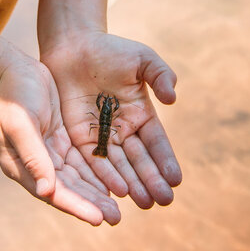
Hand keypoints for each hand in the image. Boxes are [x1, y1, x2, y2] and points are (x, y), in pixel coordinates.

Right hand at [0, 55, 120, 224]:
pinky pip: (80, 161)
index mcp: (20, 165)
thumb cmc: (14, 94)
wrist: (13, 69)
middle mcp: (35, 164)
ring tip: (118, 208)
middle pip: (67, 189)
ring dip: (95, 192)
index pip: (52, 192)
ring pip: (76, 178)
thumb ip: (33, 156)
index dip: (76, 205)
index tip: (99, 218)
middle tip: (116, 218)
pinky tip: (112, 182)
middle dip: (91, 204)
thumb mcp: (21, 123)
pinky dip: (95, 173)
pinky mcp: (59, 140)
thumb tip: (46, 192)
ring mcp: (48, 152)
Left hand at [41, 31, 181, 208]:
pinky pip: (93, 159)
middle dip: (151, 180)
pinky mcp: (79, 136)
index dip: (166, 160)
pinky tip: (116, 192)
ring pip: (119, 165)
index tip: (176, 180)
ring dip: (131, 184)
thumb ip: (160, 75)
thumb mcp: (141, 59)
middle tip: (164, 201)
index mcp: (141, 113)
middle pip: (139, 159)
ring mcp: (101, 134)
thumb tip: (172, 98)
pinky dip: (104, 176)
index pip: (156, 142)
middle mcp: (122, 129)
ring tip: (144, 204)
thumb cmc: (109, 50)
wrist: (73, 46)